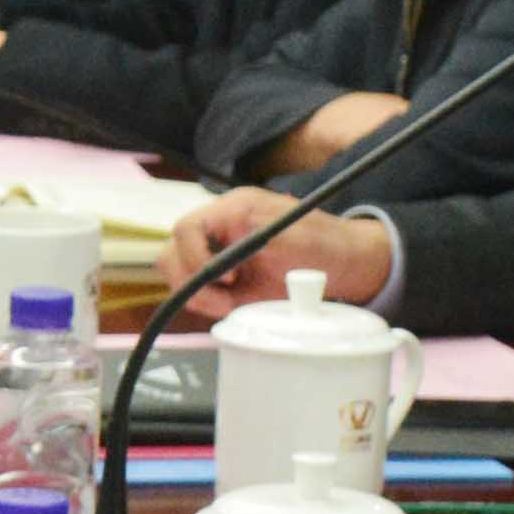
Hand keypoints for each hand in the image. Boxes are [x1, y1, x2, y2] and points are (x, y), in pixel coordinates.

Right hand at [167, 193, 382, 319]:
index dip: (194, 256)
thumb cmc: (323, 244)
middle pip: (172, 252)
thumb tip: (224, 263)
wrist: (340, 263)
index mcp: (233, 209)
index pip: (186, 227)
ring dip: (197, 295)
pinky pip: (194, 291)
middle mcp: (218, 228)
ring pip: (177, 274)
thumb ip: (256, 244)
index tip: (227, 277)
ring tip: (231, 304)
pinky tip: (233, 305)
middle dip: (190, 281)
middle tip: (224, 298)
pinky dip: (207, 303)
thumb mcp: (294, 238)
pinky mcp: (221, 277)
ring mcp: (216, 252)